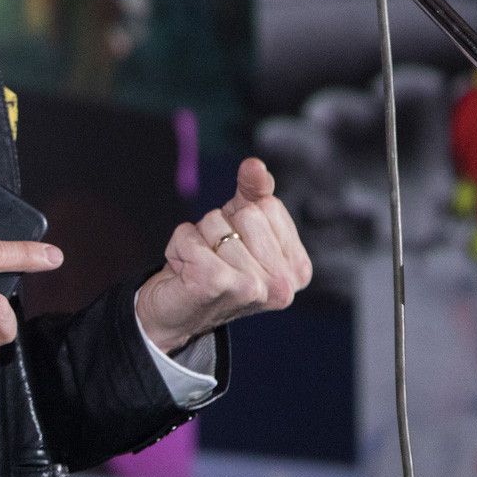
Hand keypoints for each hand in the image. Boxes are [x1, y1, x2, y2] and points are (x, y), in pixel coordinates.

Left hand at [136, 157, 312, 353]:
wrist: (177, 311)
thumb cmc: (214, 264)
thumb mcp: (240, 225)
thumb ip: (254, 192)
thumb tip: (256, 165)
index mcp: (299, 269)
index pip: (268, 205)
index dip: (242, 216)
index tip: (237, 247)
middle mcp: (283, 285)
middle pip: (246, 213)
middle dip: (220, 227)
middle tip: (215, 257)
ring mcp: (251, 288)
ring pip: (215, 224)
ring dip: (199, 239)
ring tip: (201, 266)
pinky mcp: (216, 284)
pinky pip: (189, 236)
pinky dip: (179, 244)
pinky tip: (185, 269)